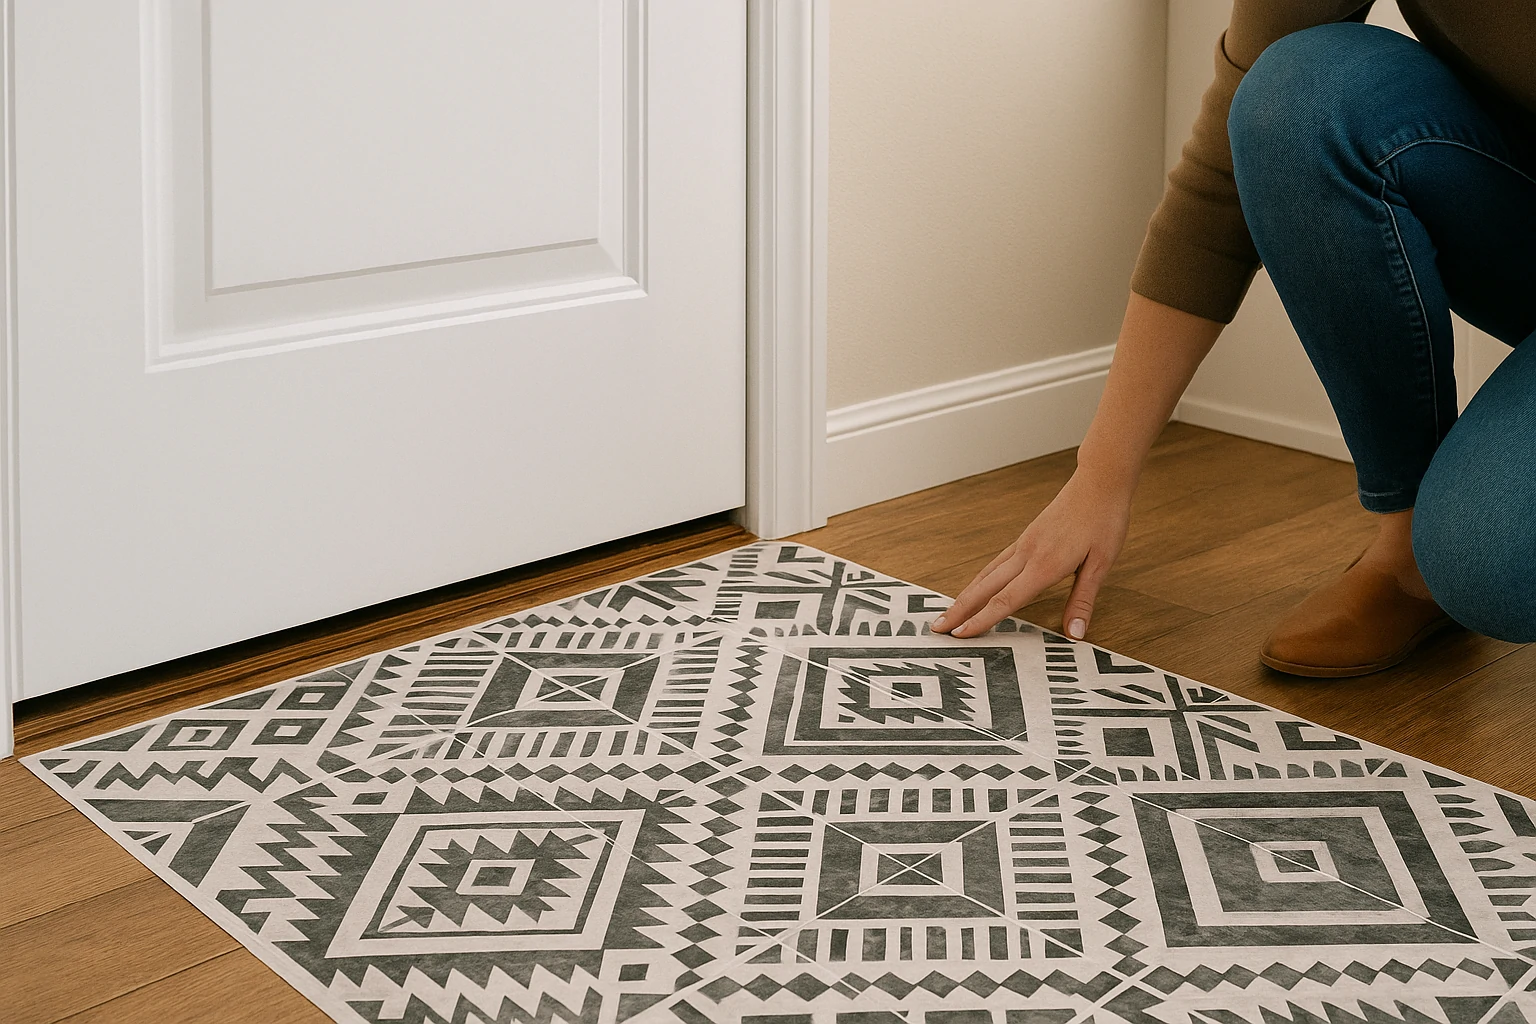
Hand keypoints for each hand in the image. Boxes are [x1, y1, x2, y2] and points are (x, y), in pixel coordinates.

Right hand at [931, 469, 1132, 638]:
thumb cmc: (1103, 520)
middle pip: (985, 588)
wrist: (1097, 482)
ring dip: (965, 595)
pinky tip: (976, 586)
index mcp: (1044, 565)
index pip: (1006, 599)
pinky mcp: (1025, 539)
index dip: (982, 620)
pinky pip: (995, 563)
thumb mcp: (1101, 563)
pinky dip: (980, 579)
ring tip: (949, 611)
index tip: (960, 634)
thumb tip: (1074, 635)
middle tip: (937, 628)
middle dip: (959, 609)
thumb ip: (1083, 600)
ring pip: (986, 574)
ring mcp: (1023, 545)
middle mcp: (1026, 555)